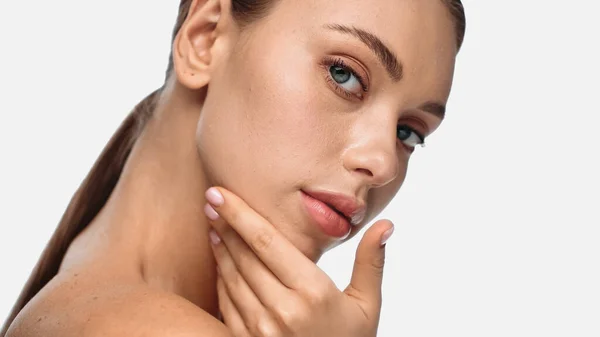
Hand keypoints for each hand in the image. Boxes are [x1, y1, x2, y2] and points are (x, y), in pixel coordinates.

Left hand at [203, 187, 394, 336]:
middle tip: (211, 198)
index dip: (241, 215)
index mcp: (313, 293)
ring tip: (213, 224)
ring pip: (231, 277)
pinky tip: (220, 260)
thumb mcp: (367, 305)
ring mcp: (261, 329)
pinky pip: (225, 303)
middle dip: (224, 223)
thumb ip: (371, 262)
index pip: (268, 243)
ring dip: (219, 247)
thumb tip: (386, 224)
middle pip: (244, 255)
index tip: (221, 193)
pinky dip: (220, 278)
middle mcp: (283, 310)